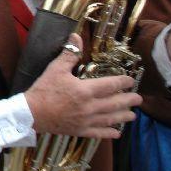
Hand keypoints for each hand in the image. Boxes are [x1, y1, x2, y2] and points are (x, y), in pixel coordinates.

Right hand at [24, 34, 140, 138]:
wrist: (31, 113)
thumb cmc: (44, 90)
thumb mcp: (55, 68)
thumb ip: (69, 54)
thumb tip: (76, 37)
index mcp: (85, 90)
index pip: (110, 85)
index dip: (123, 82)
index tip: (130, 81)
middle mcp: (90, 107)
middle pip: (115, 103)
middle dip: (128, 101)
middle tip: (138, 99)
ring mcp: (86, 121)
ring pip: (110, 119)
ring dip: (123, 117)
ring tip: (133, 115)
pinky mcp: (80, 131)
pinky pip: (99, 133)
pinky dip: (109, 133)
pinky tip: (117, 133)